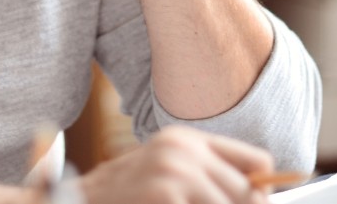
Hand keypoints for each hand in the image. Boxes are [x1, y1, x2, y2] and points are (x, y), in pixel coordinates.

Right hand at [79, 127, 276, 203]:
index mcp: (186, 140)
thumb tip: (260, 195)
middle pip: (250, 194)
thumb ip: (205, 176)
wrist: (76, 202)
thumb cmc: (122, 197)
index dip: (260, 192)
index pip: (258, 162)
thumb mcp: (166, 173)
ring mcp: (175, 175)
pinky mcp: (167, 196)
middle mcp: (184, 151)